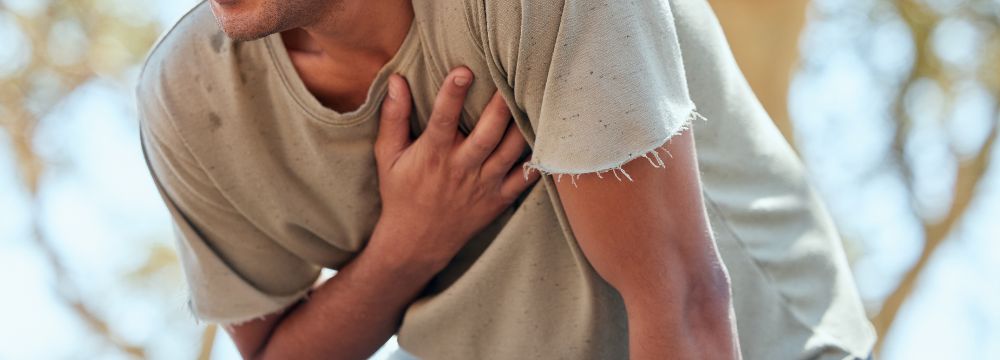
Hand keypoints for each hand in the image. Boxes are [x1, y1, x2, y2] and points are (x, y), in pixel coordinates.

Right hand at [372, 66, 539, 266]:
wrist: (417, 242)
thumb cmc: (401, 193)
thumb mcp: (389, 156)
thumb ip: (394, 117)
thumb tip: (397, 80)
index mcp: (433, 155)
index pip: (443, 120)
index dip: (452, 94)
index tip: (463, 70)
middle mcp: (461, 168)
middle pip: (487, 134)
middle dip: (501, 105)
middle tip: (513, 77)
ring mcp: (484, 185)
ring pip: (511, 151)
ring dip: (523, 125)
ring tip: (533, 98)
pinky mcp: (499, 199)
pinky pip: (526, 177)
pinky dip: (539, 158)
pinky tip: (549, 135)